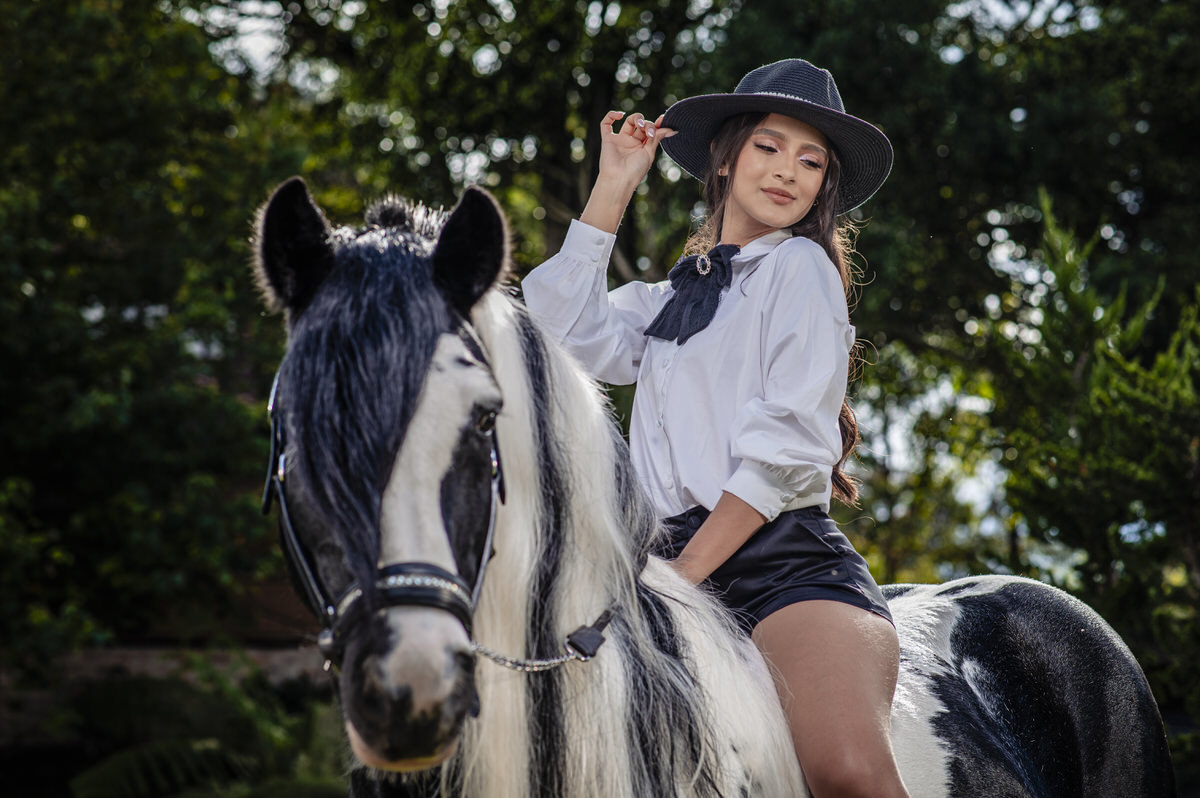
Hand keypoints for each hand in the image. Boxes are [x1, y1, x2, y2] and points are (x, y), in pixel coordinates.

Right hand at [580, 111, 673, 232]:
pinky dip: (611, 115)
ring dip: (636, 118)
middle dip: (647, 124)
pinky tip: (620, 115)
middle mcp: (631, 143)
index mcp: (642, 147)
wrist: (619, 179)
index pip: (650, 131)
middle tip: (649, 132)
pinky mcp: (608, 139)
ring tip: (640, 125)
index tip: (663, 119)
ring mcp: (619, 140)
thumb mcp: (649, 153)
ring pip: (628, 121)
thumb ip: (657, 138)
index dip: (656, 124)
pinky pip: (606, 123)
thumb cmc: (635, 170)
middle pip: (641, 125)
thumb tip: (671, 129)